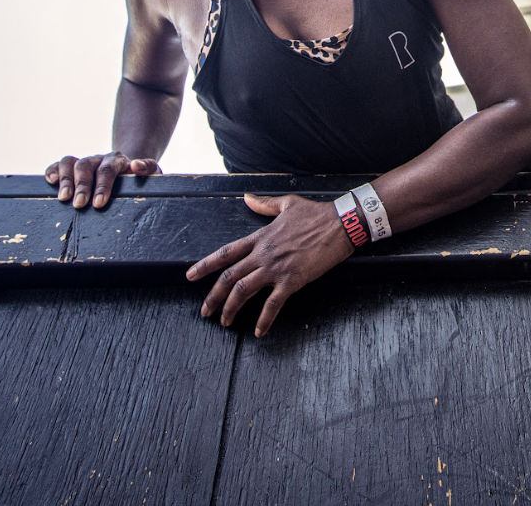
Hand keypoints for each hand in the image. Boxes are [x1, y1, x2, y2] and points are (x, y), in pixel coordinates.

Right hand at [44, 151, 159, 208]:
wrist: (129, 168)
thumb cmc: (139, 178)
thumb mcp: (152, 173)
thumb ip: (148, 168)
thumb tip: (137, 166)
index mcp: (118, 160)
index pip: (108, 170)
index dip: (102, 186)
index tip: (98, 204)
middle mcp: (99, 158)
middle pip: (86, 166)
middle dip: (82, 186)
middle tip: (79, 205)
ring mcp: (85, 161)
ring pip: (70, 162)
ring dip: (65, 179)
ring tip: (63, 198)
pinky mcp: (73, 167)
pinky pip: (59, 164)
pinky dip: (52, 170)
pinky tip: (51, 182)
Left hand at [187, 194, 354, 336]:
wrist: (340, 223)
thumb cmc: (316, 214)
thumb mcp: (286, 204)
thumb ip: (264, 205)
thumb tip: (247, 197)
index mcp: (260, 237)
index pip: (226, 253)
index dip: (205, 265)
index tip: (190, 276)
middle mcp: (263, 254)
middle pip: (230, 277)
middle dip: (213, 296)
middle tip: (205, 311)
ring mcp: (277, 268)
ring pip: (244, 291)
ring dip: (231, 308)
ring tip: (224, 322)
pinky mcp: (293, 280)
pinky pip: (273, 304)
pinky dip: (264, 319)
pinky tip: (258, 331)